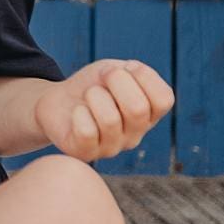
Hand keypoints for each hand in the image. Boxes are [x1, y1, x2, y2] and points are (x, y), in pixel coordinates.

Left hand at [33, 58, 174, 160]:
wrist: (59, 101)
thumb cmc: (92, 85)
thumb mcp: (115, 69)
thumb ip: (130, 71)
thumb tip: (130, 73)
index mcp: (149, 115)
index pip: (164, 100)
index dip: (144, 76)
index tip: (125, 69)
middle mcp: (135, 136)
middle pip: (137, 110)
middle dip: (116, 82)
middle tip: (103, 79)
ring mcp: (112, 148)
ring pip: (110, 120)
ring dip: (94, 96)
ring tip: (89, 95)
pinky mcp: (86, 154)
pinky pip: (87, 132)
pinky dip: (79, 114)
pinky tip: (78, 112)